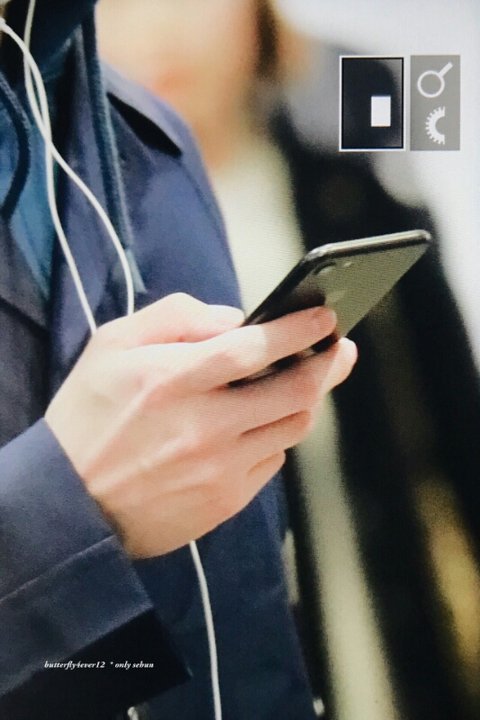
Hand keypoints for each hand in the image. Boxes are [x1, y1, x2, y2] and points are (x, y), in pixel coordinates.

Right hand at [45, 293, 355, 557]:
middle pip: (293, 392)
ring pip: (292, 428)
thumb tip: (236, 318)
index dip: (299, 329)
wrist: (69, 504)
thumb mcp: (111, 346)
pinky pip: (272, 463)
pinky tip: (260, 426)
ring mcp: (219, 469)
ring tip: (303, 381)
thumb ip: (174, 318)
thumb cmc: (88, 417)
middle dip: (327, 364)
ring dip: (305, 400)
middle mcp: (204, 427)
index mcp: (172, 381)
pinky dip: (275, 437)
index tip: (326, 315)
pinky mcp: (225, 501)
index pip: (254, 347)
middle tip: (340, 349)